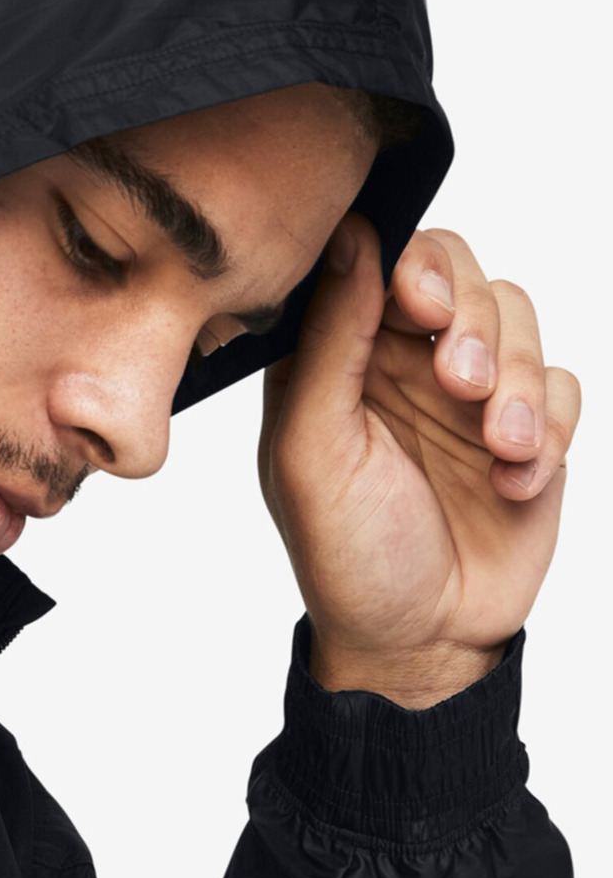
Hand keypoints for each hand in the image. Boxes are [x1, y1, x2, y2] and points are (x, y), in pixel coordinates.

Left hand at [258, 214, 579, 705]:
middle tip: (460, 381)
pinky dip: (548, 429)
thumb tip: (348, 236)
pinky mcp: (530, 429)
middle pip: (459, 274)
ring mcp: (469, 393)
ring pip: (518, 320)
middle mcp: (402, 362)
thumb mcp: (314, 450)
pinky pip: (563, 386)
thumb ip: (330, 341)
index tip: (421, 304)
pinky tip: (513, 480)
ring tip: (498, 443)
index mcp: (337, 356)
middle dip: (473, 319)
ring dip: (516, 378)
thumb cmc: (348, 554)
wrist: (420, 641)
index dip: (410, 265)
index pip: (378, 260)